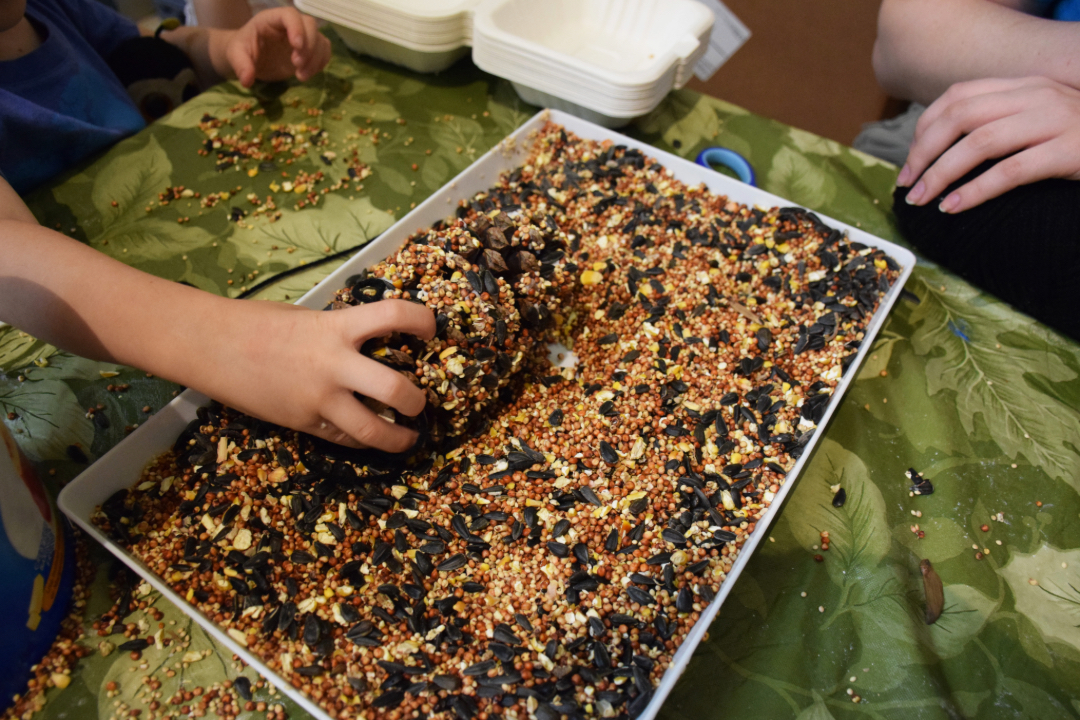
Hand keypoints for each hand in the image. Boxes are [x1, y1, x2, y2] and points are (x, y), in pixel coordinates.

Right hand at [209, 299, 435, 451]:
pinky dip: (358, 438)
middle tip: (422, 403)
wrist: (210, 346)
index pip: (394, 315)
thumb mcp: (308, 318)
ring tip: (408, 438)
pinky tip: (364, 436)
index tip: (431, 329)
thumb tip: (372, 343)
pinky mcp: (303, 423)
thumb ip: (341, 332)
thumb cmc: (257, 323)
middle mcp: (334, 365)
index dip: (422, 320)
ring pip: (373, 431)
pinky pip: (342, 437)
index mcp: (336, 327)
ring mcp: (319, 399)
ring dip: (398, 437)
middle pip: (396, 390)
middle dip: (418, 401)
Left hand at [225, 7, 330, 86]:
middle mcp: (290, 25)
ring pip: (320, 40)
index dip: (296, 28)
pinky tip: (306, 74)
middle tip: (297, 66)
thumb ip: (241, 65)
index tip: (297, 47)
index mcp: (271, 19)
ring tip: (300, 76)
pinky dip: (320, 64)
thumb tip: (247, 80)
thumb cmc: (244, 50)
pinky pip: (324, 52)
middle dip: (308, 47)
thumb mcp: (236, 55)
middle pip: (310, 25)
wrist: (252, 58)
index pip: (289, 15)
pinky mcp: (310, 49)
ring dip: (315, 59)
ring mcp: (303, 36)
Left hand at [897, 76, 1079, 212]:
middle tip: (908, 185)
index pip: (957, 97)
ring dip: (941, 174)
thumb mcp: (1038, 122)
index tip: (909, 163)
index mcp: (1024, 86)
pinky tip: (954, 208)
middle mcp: (1037, 96)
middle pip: (959, 118)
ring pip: (978, 143)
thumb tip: (945, 153)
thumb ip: (1001, 125)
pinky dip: (975, 191)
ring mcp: (1055, 121)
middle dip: (924, 153)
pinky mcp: (1068, 151)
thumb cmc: (1079, 142)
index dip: (924, 130)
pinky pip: (1010, 172)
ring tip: (923, 199)